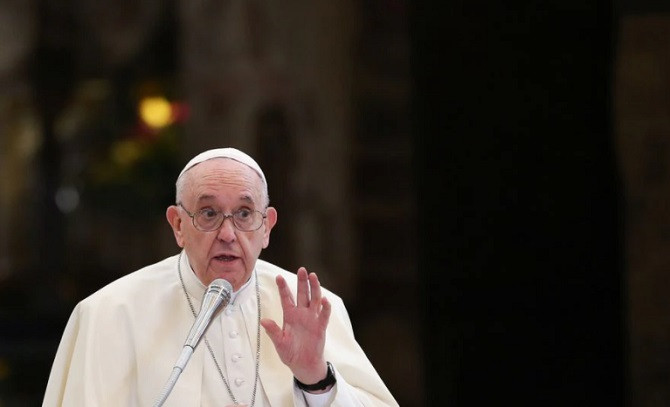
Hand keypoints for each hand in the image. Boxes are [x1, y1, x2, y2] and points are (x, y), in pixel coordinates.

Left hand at [260, 267, 331, 383]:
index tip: (278, 277)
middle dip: (302, 282)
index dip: (283, 287)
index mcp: (289, 315)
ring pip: (314, 299)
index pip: (286, 298)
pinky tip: (325, 300)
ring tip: (313, 277)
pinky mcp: (320, 326)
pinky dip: (325, 307)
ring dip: (315, 288)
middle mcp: (301, 314)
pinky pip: (323, 315)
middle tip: (302, 269)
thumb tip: (263, 321)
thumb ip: (273, 331)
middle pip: (302, 294)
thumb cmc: (290, 353)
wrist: (303, 364)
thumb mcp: (279, 342)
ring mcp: (312, 319)